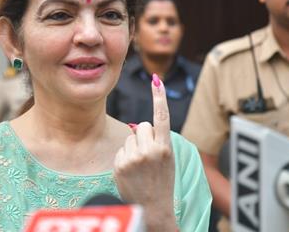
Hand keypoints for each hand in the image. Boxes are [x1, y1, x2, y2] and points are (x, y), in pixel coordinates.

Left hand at [113, 74, 176, 230]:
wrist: (153, 208)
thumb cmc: (161, 182)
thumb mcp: (167, 160)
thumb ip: (157, 141)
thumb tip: (139, 126)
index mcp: (166, 148)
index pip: (162, 117)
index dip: (159, 97)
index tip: (156, 79)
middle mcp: (151, 151)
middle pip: (142, 125)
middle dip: (144, 136)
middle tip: (149, 156)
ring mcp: (135, 158)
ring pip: (130, 136)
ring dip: (134, 147)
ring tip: (140, 167)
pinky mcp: (121, 164)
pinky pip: (121, 148)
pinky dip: (125, 157)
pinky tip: (131, 172)